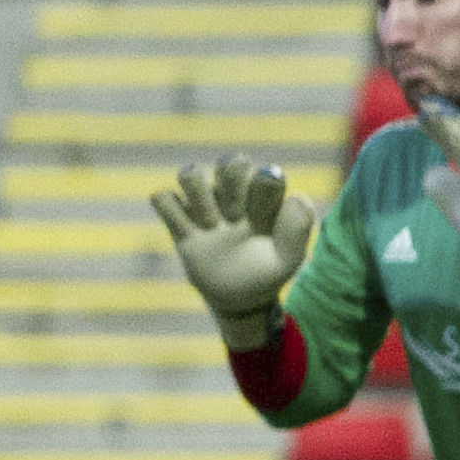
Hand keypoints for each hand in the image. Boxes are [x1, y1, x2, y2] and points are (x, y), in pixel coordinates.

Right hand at [150, 155, 317, 348]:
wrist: (239, 297)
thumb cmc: (267, 272)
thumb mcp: (288, 258)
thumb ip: (297, 228)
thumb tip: (295, 196)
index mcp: (264, 195)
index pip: (260, 172)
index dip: (258, 191)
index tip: (259, 220)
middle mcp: (234, 192)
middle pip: (227, 162)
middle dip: (230, 191)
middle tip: (234, 220)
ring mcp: (205, 204)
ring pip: (190, 173)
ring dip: (200, 199)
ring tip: (210, 227)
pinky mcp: (180, 221)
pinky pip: (162, 198)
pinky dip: (170, 210)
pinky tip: (188, 230)